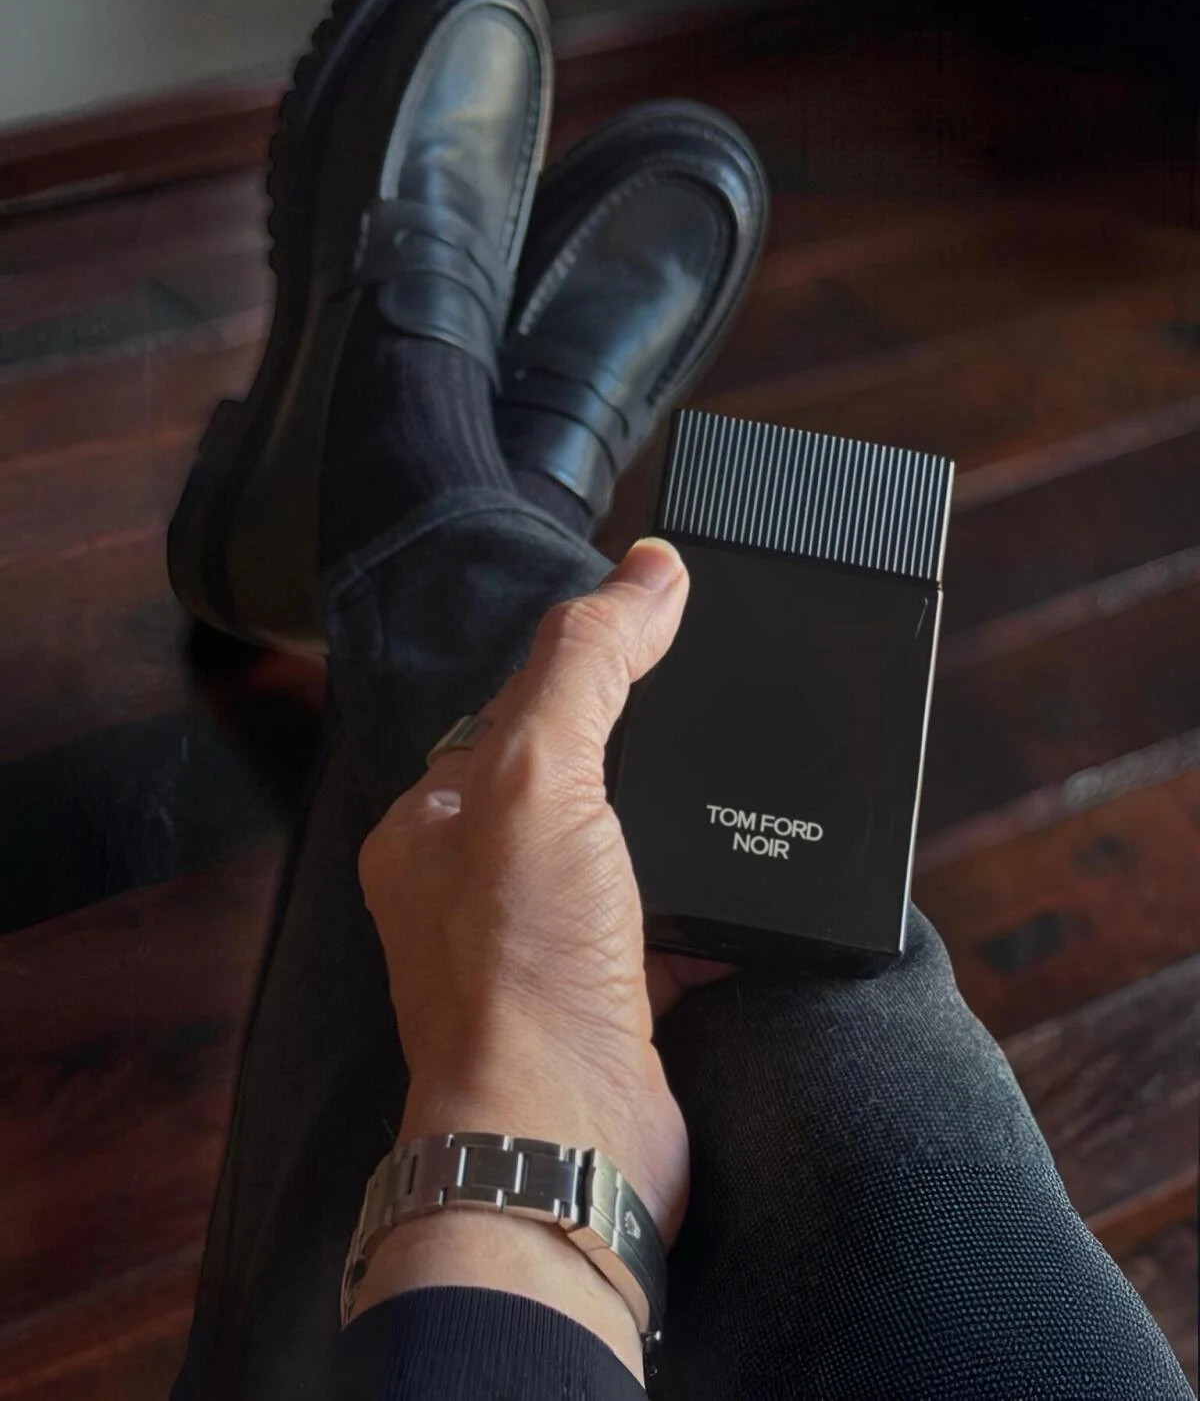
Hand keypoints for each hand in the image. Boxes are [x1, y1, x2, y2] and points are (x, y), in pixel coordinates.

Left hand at [355, 539, 724, 1370]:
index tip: (656, 617)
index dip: (584, 659)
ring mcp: (546, 945)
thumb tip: (648, 569)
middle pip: (571, 775)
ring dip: (675, 822)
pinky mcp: (616, 996)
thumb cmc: (519, 975)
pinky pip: (671, 920)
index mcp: (433, 822)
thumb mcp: (541, 777)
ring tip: (732, 774)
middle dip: (636, 739)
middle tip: (706, 697)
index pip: (511, 707)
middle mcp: (478, 884)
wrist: (566, 1144)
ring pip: (624, 849)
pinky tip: (745, 877)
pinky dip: (709, 898)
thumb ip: (589, 663)